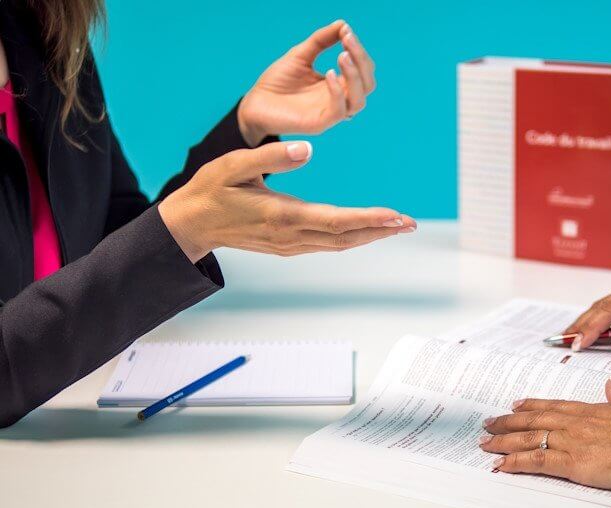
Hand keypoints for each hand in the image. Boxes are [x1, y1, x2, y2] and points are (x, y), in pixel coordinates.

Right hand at [158, 141, 414, 261]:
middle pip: (345, 237)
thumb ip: (271, 157)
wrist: (190, 225)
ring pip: (338, 244)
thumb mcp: (233, 166)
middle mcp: (291, 236)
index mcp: (282, 215)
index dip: (368, 219)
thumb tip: (307, 149)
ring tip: (397, 226)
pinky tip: (365, 231)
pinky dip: (351, 238)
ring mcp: (289, 244)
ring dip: (369, 236)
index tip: (395, 215)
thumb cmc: (210, 191)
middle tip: (409, 223)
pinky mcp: (286, 245)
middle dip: (380, 230)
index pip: (336, 220)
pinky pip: (326, 244)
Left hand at [237, 20, 374, 145]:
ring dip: (354, 76)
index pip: (362, 70)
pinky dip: (337, 91)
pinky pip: (339, 111)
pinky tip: (328, 73)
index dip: (358, 51)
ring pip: (359, 101)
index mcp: (337, 85)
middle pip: (367, 85)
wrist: (254, 104)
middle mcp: (338, 100)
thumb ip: (321, 40)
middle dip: (361, 61)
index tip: (346, 32)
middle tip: (347, 40)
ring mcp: (330, 114)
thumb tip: (343, 24)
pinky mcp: (319, 124)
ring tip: (342, 56)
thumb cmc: (277, 82)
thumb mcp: (300, 54)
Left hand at [480, 377, 610, 491]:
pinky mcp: (574, 463)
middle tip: (488, 423)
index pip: (554, 406)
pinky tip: (500, 465)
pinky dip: (515, 463)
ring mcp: (573, 441)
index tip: (516, 404)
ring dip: (503, 441)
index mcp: (592, 410)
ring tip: (485, 443)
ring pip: (528, 438)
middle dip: (508, 422)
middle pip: (534, 420)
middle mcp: (577, 422)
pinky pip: (536, 461)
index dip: (532, 405)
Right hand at [563, 279, 610, 356]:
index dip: (592, 328)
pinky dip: (593, 322)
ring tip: (566, 339)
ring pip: (601, 307)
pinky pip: (608, 310)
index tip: (578, 345)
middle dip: (580, 325)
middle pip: (601, 307)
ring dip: (583, 323)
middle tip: (561, 343)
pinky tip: (582, 333)